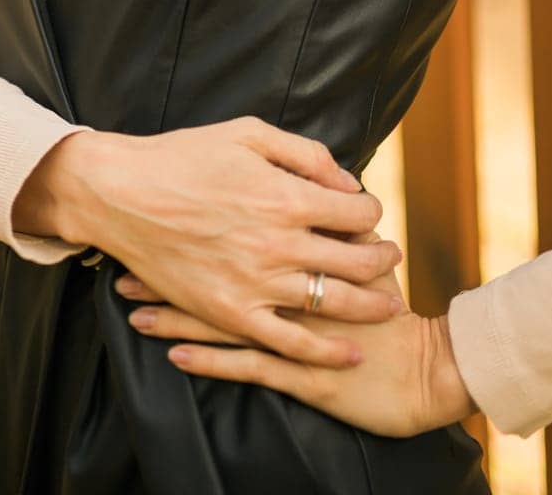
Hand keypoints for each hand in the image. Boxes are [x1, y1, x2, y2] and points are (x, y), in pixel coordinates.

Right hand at [36, 115, 404, 366]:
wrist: (121, 195)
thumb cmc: (184, 156)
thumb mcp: (249, 134)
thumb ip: (305, 153)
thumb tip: (346, 179)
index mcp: (286, 196)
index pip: (357, 210)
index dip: (372, 211)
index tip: (369, 213)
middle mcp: (279, 243)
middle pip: (356, 260)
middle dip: (383, 259)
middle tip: (392, 258)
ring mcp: (256, 283)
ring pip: (333, 304)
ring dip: (371, 305)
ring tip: (390, 304)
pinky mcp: (230, 314)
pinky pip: (290, 345)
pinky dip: (326, 354)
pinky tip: (350, 355)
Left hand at [113, 230, 476, 438]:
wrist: (424, 369)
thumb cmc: (394, 306)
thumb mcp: (367, 245)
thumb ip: (337, 209)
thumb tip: (314, 180)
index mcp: (309, 241)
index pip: (250, 218)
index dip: (201, 208)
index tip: (161, 199)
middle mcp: (294, 281)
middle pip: (220, 261)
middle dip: (170, 256)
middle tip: (127, 246)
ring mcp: (293, 328)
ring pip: (222, 314)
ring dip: (173, 307)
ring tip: (129, 295)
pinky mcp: (295, 371)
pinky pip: (240, 360)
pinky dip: (204, 355)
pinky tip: (170, 349)